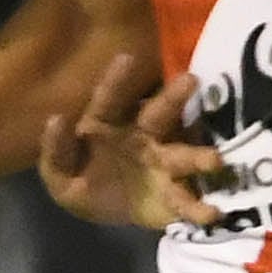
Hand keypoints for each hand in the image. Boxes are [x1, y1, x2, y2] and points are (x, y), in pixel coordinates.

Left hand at [37, 50, 224, 230]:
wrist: (106, 214)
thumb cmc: (82, 182)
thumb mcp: (59, 176)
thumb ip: (56, 151)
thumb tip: (57, 119)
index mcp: (108, 125)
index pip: (109, 100)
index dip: (116, 81)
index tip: (126, 58)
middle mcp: (141, 135)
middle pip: (158, 114)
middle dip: (174, 98)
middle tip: (191, 80)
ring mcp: (162, 162)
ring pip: (182, 155)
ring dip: (199, 157)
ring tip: (215, 160)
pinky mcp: (174, 193)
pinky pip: (187, 200)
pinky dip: (200, 207)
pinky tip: (213, 213)